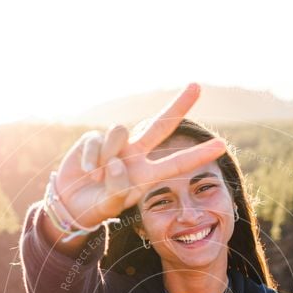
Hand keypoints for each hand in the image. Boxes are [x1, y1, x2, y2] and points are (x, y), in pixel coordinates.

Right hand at [54, 83, 225, 228]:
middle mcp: (136, 155)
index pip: (176, 164)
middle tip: (197, 85)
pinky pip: (96, 141)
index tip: (222, 146)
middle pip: (160, 126)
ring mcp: (117, 145)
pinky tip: (86, 171)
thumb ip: (117, 189)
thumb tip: (116, 161)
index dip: (198, 154)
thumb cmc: (96, 206)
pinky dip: (90, 158)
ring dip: (107, 154)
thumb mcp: (110, 206)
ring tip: (96, 175)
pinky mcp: (95, 139)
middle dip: (179, 105)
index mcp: (146, 175)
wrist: (70, 203)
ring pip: (120, 132)